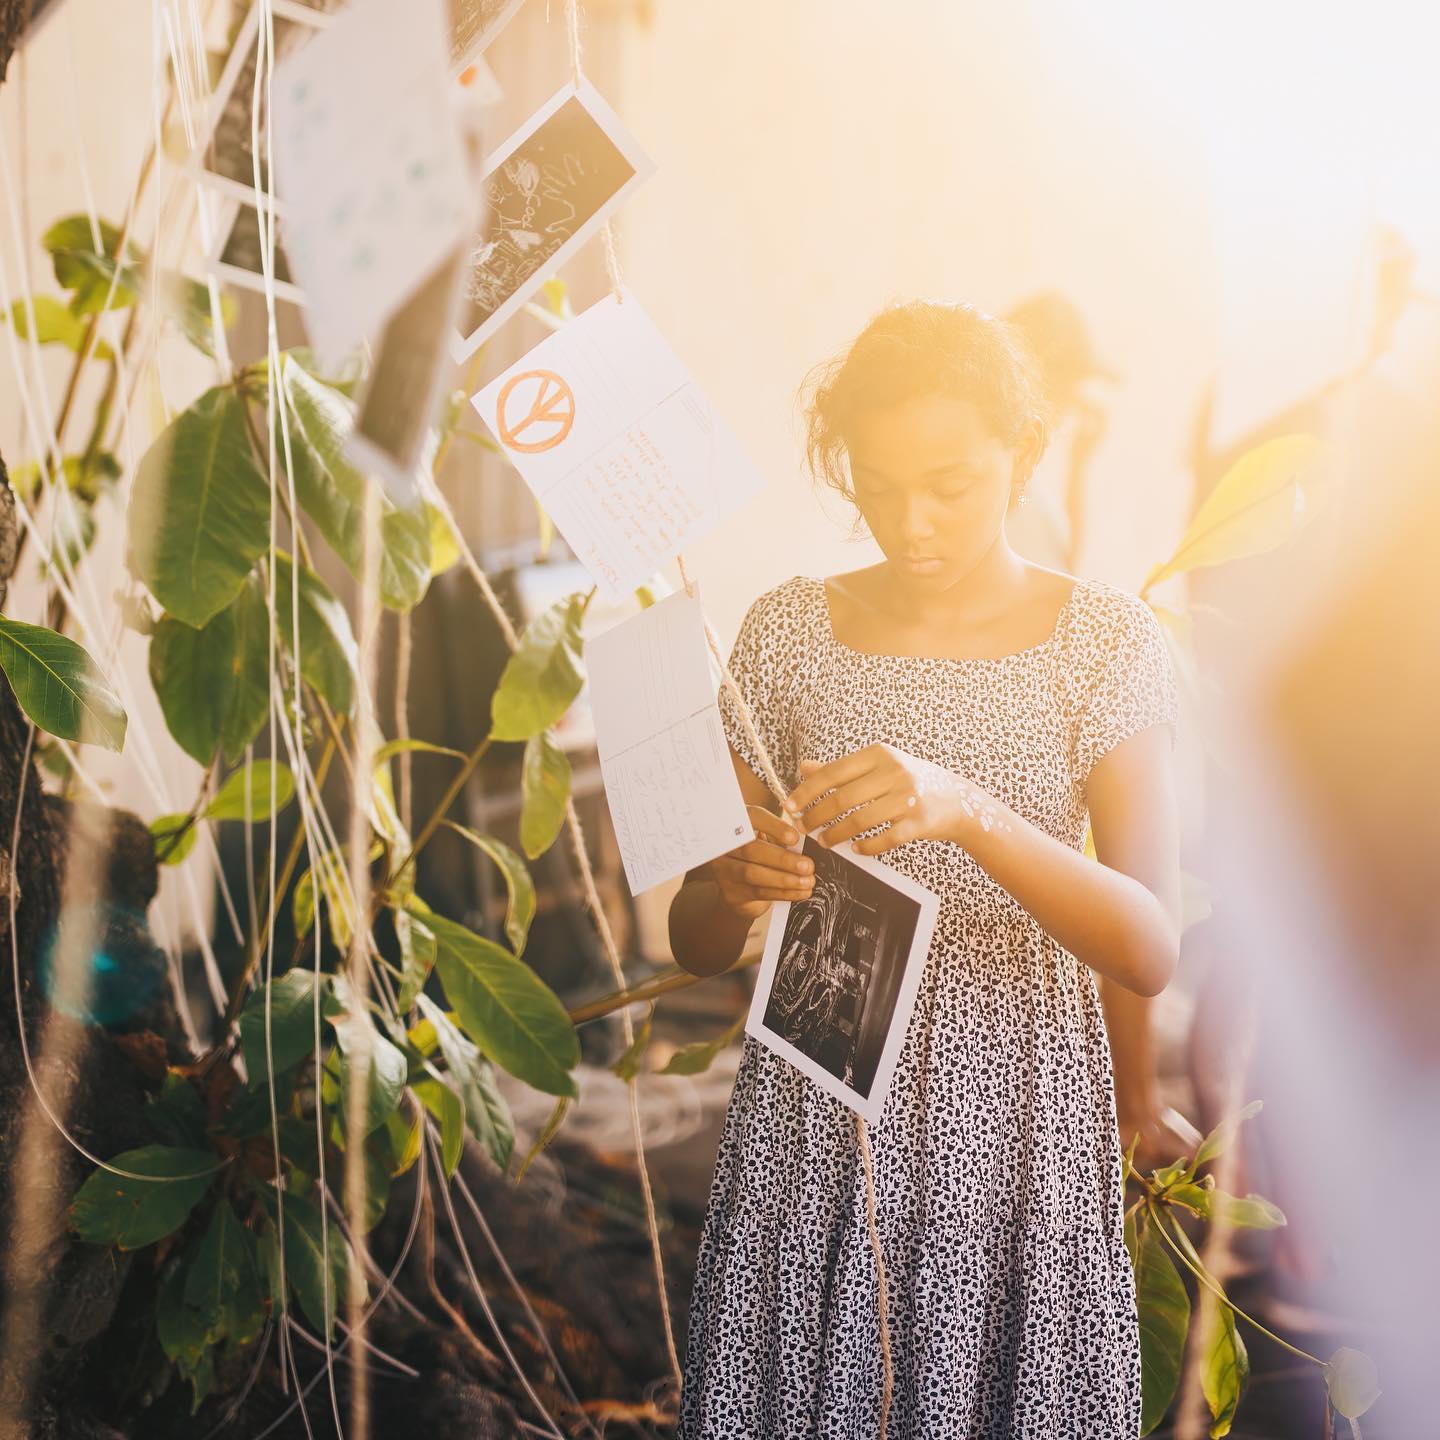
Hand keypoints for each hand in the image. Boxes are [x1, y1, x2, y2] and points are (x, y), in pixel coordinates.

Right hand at [709, 805, 815, 917]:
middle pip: (751, 850)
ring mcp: (724, 870)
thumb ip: (782, 837)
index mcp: (737, 824)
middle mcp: (725, 845)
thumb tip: (807, 841)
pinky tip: (800, 891)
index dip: (772, 826)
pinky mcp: (731, 892)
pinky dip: (783, 893)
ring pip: (753, 873)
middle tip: (807, 865)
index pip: (751, 818)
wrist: (741, 887)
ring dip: (784, 878)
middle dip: (783, 859)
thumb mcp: (768, 840)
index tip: (794, 837)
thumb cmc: (760, 856)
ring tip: (807, 881)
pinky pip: (758, 892)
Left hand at [784, 745, 1011, 854]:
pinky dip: (866, 847)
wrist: (957, 800)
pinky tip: (856, 849)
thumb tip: (804, 768)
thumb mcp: (878, 767)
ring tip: (824, 841)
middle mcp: (894, 772)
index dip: (806, 791)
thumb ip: (841, 769)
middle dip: (816, 816)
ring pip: (860, 821)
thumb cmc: (909, 781)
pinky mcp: (919, 823)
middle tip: (802, 828)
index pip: (833, 772)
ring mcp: (908, 798)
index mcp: (879, 754)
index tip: (789, 806)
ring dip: (836, 835)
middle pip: (842, 798)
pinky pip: (884, 840)